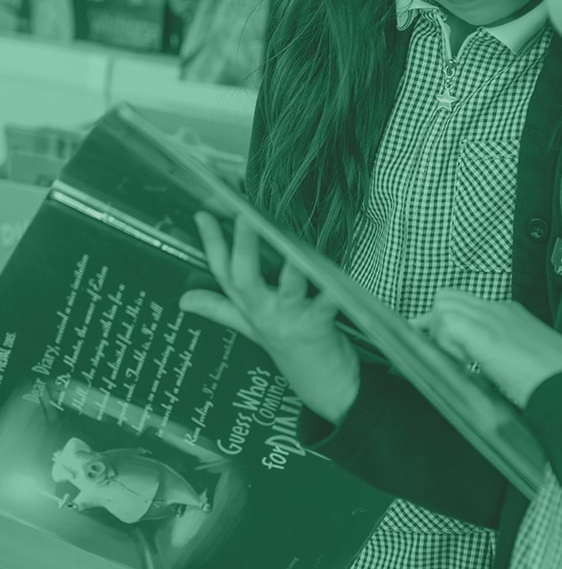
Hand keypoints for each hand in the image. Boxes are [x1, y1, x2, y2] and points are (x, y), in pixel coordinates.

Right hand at [179, 212, 359, 423]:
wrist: (326, 387)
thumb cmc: (293, 350)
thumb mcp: (252, 327)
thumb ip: (221, 309)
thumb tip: (184, 299)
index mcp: (249, 307)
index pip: (223, 271)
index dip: (212, 242)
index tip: (204, 213)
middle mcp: (264, 312)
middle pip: (244, 277)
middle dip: (242, 246)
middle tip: (244, 215)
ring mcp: (290, 320)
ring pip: (286, 287)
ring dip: (288, 265)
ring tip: (290, 239)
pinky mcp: (318, 328)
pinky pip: (326, 306)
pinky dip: (332, 293)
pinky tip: (337, 277)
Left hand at [413, 290, 561, 407]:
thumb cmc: (560, 382)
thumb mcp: (529, 363)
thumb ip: (504, 361)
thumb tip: (485, 375)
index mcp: (511, 315)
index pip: (465, 305)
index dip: (449, 326)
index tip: (448, 350)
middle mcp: (499, 309)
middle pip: (447, 297)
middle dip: (439, 325)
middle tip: (450, 358)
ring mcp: (491, 316)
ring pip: (443, 303)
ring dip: (441, 334)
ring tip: (460, 363)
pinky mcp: (482, 331)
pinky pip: (446, 322)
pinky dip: (445, 344)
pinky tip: (463, 366)